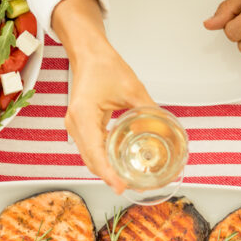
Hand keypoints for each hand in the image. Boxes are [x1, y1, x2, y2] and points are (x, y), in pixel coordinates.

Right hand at [52, 0, 154, 192]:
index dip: (108, 174)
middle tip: (133, 187)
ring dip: (107, 170)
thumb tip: (166, 132)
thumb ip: (149, 112)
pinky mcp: (80, 126)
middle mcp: (75, 124)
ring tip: (128, 180)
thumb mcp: (133, 89)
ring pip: (89, 157)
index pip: (95, 153)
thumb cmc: (104, 66)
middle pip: (91, 161)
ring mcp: (75, 126)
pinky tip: (118, 165)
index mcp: (84, 115)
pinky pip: (90, 149)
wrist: (89, 53)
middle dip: (110, 177)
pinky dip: (103, 160)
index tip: (122, 186)